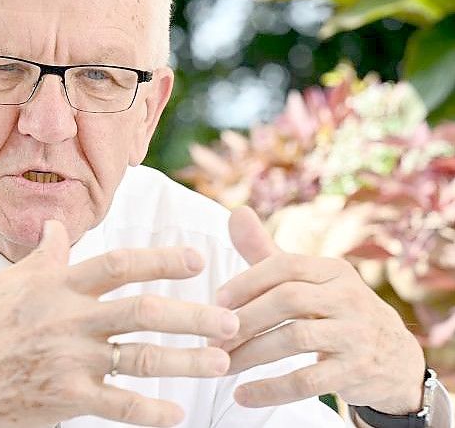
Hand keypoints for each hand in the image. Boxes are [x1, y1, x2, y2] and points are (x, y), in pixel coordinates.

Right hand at [0, 220, 240, 427]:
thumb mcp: (2, 285)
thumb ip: (39, 258)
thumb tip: (54, 226)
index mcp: (54, 285)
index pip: (118, 263)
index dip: (161, 258)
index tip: (197, 258)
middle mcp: (67, 318)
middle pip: (142, 310)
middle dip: (192, 314)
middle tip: (231, 319)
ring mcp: (67, 360)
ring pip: (140, 357)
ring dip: (185, 360)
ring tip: (220, 362)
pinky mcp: (64, 399)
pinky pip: (118, 406)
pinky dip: (150, 412)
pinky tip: (177, 415)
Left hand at [213, 206, 424, 414]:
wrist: (394, 357)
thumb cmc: (332, 309)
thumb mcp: (306, 279)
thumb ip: (267, 251)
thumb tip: (236, 212)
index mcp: (332, 270)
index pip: (284, 266)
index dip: (247, 282)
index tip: (216, 301)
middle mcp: (347, 298)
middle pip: (287, 300)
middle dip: (244, 319)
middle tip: (212, 338)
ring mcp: (355, 335)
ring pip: (294, 339)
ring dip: (251, 354)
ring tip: (221, 365)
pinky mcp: (355, 371)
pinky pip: (307, 381)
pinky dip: (271, 390)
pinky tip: (243, 395)